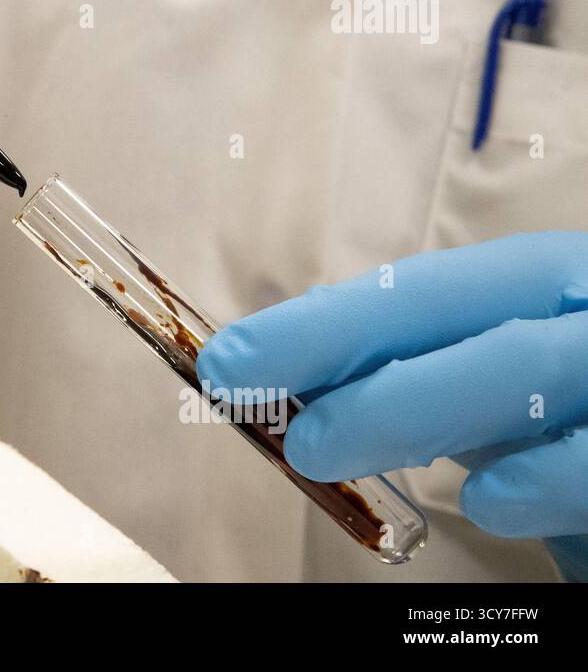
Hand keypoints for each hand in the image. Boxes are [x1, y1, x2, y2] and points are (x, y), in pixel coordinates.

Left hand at [196, 232, 587, 577]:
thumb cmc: (572, 424)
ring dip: (413, 404)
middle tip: (258, 404)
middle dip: (349, 350)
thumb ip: (413, 378)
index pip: (424, 292)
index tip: (230, 362)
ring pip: (530, 365)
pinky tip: (485, 501)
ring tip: (322, 446)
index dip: (324, 322)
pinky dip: (546, 475)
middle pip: (473, 312)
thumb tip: (284, 379)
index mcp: (542, 284)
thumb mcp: (489, 394)